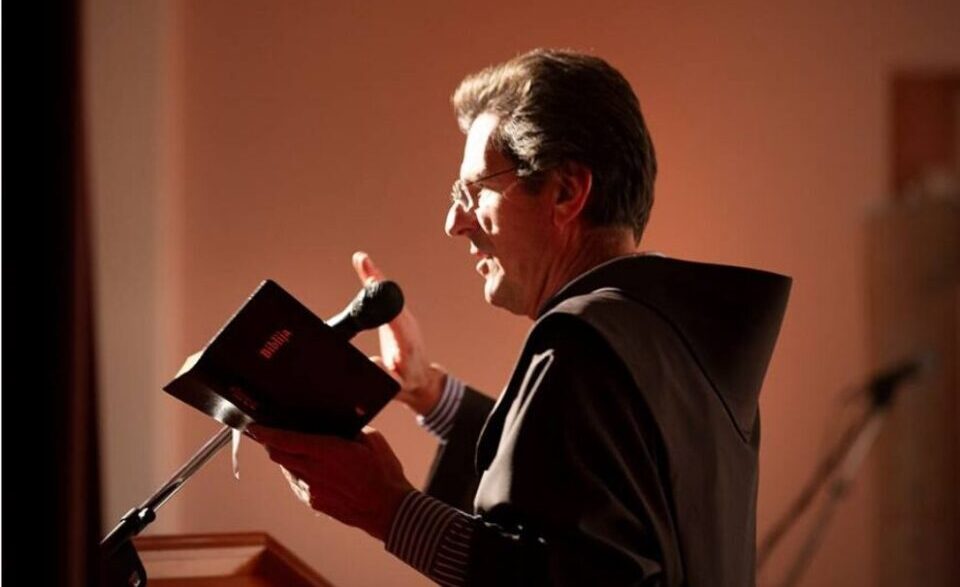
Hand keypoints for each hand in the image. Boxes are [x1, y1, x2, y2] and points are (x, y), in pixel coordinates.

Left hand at [250, 424, 413, 540]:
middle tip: (269, 434)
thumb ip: (350, 430)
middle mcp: (314, 471)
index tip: (254, 427)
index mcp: (327, 451)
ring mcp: (312, 490)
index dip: (266, 433)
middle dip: (271, 443)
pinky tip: (310, 469)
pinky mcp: (315, 503)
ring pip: (287, 470)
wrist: (389, 509)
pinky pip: (298, 484)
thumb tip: (337, 425)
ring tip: (295, 450)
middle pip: (278, 455)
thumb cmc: (384, 472)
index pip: (286, 440)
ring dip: (286, 458)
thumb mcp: (372, 440)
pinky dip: (297, 473)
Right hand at [352, 251, 444, 414]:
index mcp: (406, 340)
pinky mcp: (397, 317)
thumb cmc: (408, 382)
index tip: (372, 283)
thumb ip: (385, 375)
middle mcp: (407, 324)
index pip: (393, 313)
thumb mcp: (396, 385)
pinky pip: (386, 296)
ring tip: (360, 260)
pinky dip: (375, 282)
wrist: (420, 380)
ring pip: (388, 293)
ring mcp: (403, 318)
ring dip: (375, 276)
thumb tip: (373, 363)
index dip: (383, 297)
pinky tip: (365, 269)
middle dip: (376, 279)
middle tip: (362, 260)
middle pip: (390, 296)